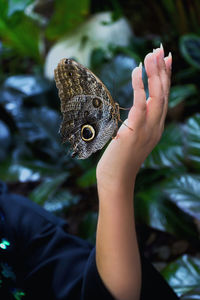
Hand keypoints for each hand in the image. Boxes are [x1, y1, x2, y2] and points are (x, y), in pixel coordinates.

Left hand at [96, 45, 171, 190]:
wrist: (115, 179)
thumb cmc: (119, 159)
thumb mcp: (131, 138)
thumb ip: (136, 123)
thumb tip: (134, 109)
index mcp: (156, 127)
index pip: (164, 97)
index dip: (166, 77)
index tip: (166, 59)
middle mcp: (156, 127)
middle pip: (163, 93)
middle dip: (162, 70)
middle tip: (160, 49)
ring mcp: (147, 130)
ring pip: (157, 96)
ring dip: (155, 74)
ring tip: (152, 54)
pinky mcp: (134, 131)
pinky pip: (140, 104)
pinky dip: (140, 86)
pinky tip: (138, 70)